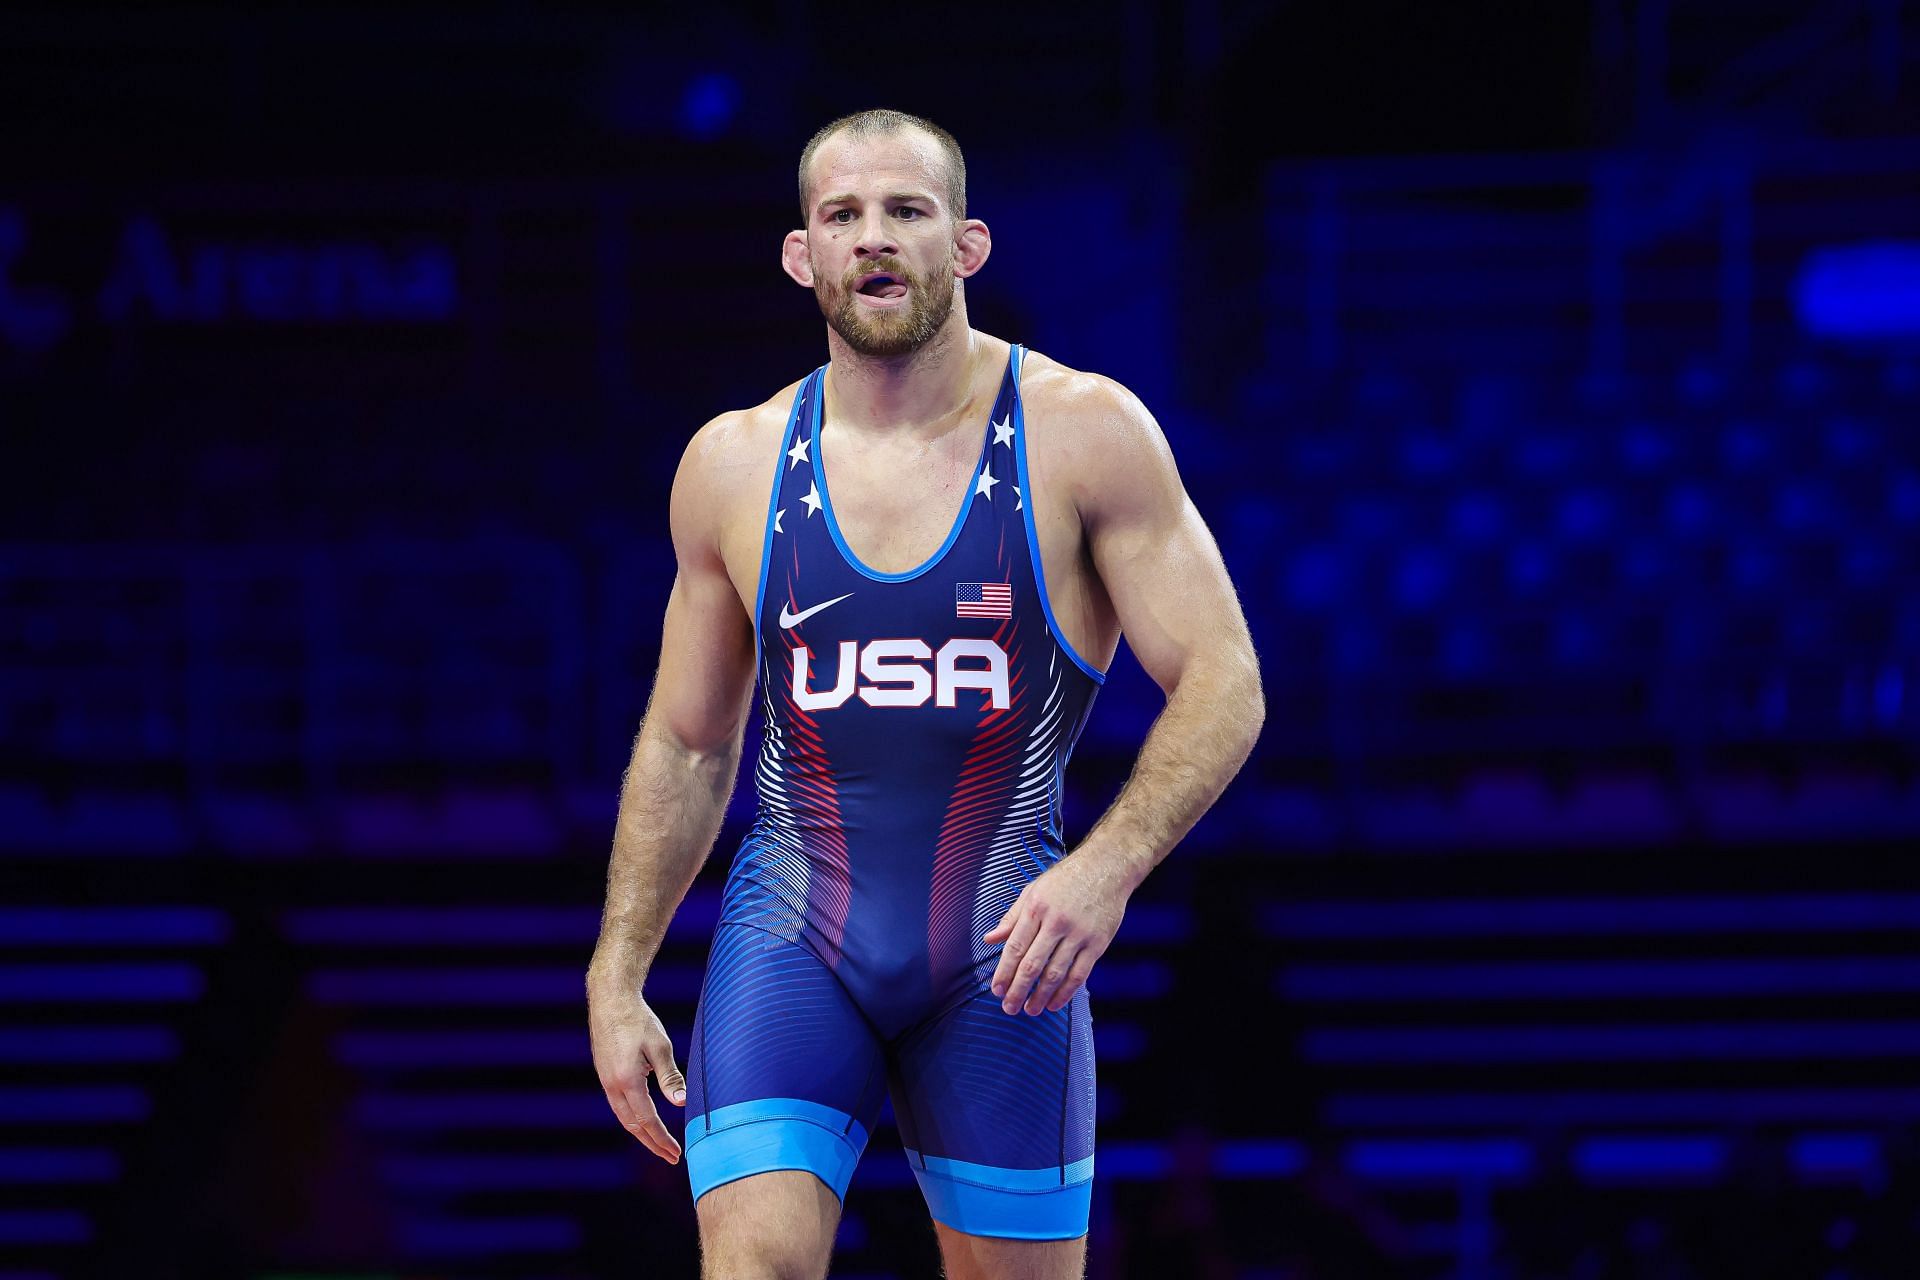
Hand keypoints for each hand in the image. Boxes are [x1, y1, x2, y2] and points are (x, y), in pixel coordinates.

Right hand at [587, 973, 686, 1163]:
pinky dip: (633, 1118)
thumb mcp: (660, 1047)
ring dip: (642, 1133)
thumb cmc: (638, 1020)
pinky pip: (619, 1105)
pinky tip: (645, 1118)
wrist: (610, 999)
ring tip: (659, 1143)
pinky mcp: (605, 1074)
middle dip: (652, 1143)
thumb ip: (670, 1077)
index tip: (675, 1154)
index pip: (647, 1121)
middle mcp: (612, 1085)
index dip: (662, 1139)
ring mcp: (606, 1081)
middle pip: (632, 1126)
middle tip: (670, 1156)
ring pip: (624, 1117)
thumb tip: (681, 1104)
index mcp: (627, 1081)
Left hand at [982, 850, 1131, 1015]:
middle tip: (1009, 1008)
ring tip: (1030, 1010)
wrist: (1107, 868)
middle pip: (1032, 965)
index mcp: (1036, 908)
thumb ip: (1012, 918)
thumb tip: (990, 939)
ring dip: (1040, 996)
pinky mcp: (1097, 943)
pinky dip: (1065, 993)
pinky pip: (1079, 974)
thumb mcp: (1033, 891)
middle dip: (1018, 990)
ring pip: (1055, 973)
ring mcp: (1078, 934)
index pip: (1015, 947)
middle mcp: (1056, 922)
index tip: (996, 990)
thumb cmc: (1065, 879)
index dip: (1004, 972)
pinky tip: (1054, 1004)